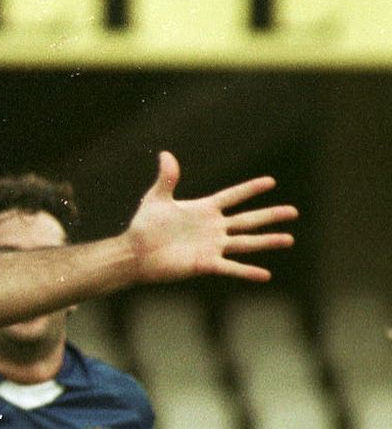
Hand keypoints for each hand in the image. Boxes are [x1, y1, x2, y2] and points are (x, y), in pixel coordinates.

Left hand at [127, 151, 296, 283]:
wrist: (135, 252)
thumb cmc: (144, 226)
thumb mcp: (156, 199)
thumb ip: (166, 178)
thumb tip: (165, 154)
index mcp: (203, 210)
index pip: (232, 196)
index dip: (250, 189)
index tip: (271, 181)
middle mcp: (213, 228)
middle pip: (248, 220)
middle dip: (270, 215)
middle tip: (293, 211)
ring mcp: (211, 246)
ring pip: (246, 242)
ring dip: (267, 241)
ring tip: (289, 239)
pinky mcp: (205, 264)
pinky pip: (230, 267)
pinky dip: (247, 271)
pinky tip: (265, 274)